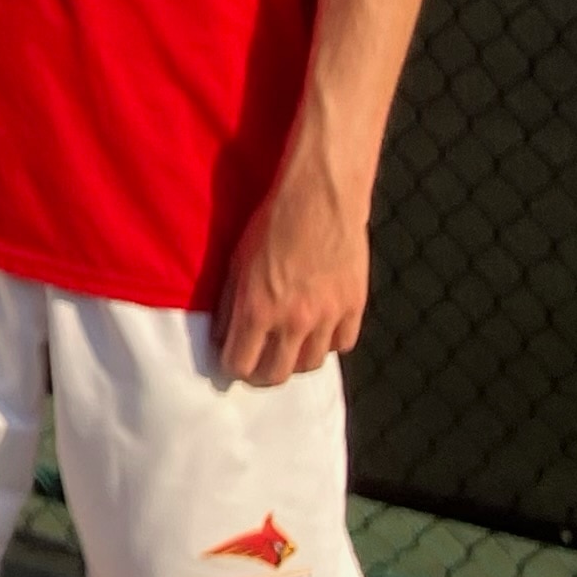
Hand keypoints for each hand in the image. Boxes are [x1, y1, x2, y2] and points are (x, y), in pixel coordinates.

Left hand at [215, 155, 368, 385]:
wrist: (318, 201)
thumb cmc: (270, 226)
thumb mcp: (235, 265)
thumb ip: (228, 306)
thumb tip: (222, 338)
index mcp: (257, 310)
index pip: (240, 365)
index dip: (233, 367)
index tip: (232, 361)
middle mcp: (293, 321)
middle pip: (276, 375)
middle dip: (262, 375)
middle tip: (258, 365)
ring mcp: (327, 317)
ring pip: (311, 365)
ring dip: (295, 360)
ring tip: (287, 347)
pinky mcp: (354, 307)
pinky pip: (341, 344)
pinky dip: (328, 343)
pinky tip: (318, 330)